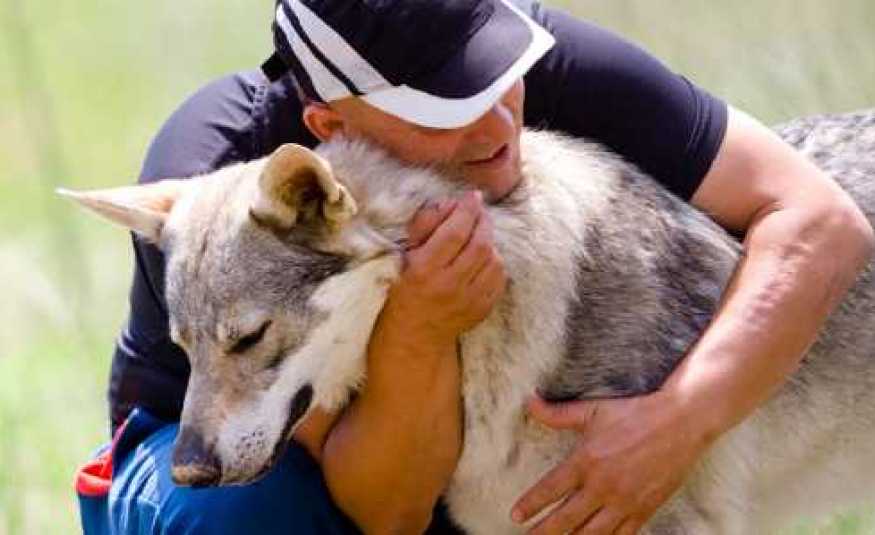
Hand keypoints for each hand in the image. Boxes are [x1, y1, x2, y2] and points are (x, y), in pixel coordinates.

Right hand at [381, 190, 506, 347]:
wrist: (416, 334)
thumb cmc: (405, 289)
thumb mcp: (404, 255)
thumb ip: (424, 226)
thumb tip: (449, 204)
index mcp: (424, 270)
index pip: (455, 233)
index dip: (467, 211)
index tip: (473, 197)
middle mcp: (449, 286)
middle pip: (480, 245)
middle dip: (483, 221)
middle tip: (479, 211)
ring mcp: (469, 301)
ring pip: (494, 260)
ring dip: (490, 242)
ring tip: (479, 236)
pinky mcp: (482, 309)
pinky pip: (500, 278)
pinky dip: (495, 262)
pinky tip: (484, 259)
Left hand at [512, 392, 710, 534]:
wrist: (680, 422)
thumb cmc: (634, 413)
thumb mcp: (592, 410)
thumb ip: (558, 414)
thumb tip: (529, 403)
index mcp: (586, 461)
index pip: (550, 489)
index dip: (531, 504)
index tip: (515, 515)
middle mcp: (603, 486)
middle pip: (566, 519)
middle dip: (544, 532)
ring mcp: (625, 501)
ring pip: (592, 533)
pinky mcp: (645, 509)